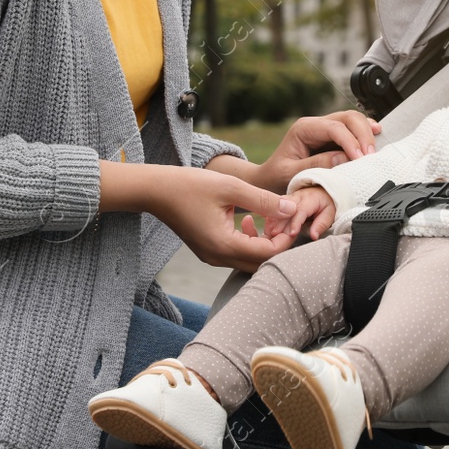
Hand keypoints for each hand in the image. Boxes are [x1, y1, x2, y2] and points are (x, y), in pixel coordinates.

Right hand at [149, 166, 300, 271]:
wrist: (156, 191)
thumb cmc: (191, 185)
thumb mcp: (231, 187)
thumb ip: (263, 200)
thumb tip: (292, 208)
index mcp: (224, 245)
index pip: (268, 254)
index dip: (286, 237)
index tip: (291, 215)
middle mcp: (218, 258)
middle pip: (261, 263)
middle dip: (278, 242)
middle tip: (282, 217)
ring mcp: (212, 257)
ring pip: (250, 261)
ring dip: (265, 243)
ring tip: (266, 217)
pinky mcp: (209, 252)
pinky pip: (238, 255)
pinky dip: (250, 242)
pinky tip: (248, 221)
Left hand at [254, 110, 380, 191]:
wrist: (269, 178)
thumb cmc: (276, 176)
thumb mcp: (291, 173)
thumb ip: (316, 165)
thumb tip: (343, 158)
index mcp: (303, 129)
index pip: (334, 128)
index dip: (350, 141)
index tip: (360, 158)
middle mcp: (315, 124)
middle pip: (347, 118)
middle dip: (362, 134)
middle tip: (370, 155)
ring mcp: (325, 128)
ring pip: (352, 119)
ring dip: (366, 132)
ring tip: (373, 150)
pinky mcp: (332, 137)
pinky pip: (352, 127)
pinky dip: (365, 130)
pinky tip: (376, 133)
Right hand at [266, 184, 336, 242]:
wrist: (321, 190)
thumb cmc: (325, 205)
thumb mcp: (329, 214)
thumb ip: (321, 225)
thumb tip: (314, 236)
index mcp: (310, 199)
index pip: (301, 210)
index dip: (296, 222)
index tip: (292, 234)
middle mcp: (297, 196)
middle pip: (286, 208)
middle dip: (280, 221)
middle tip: (275, 235)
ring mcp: (288, 198)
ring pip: (277, 207)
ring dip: (272, 219)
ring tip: (269, 233)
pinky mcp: (282, 201)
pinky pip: (274, 207)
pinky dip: (269, 217)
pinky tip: (266, 227)